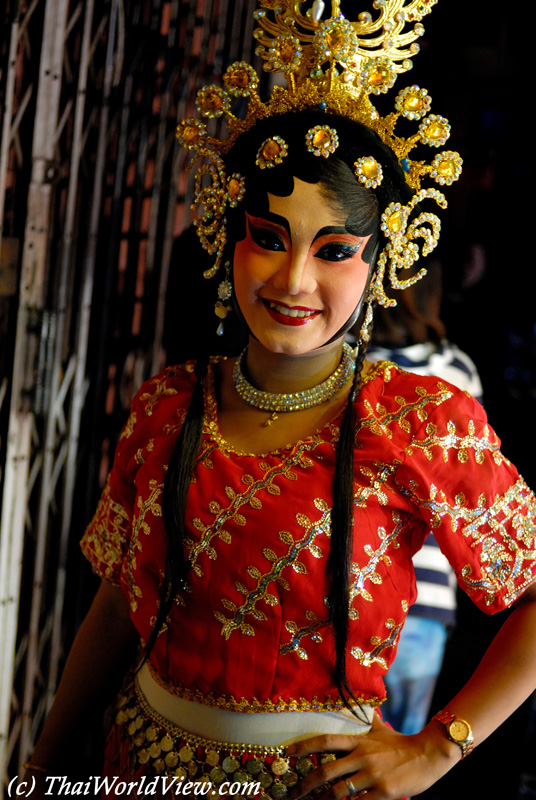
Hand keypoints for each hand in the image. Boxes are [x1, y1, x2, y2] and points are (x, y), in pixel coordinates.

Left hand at [286, 712, 459, 799]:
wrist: (428, 754)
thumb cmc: (402, 743)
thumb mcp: (381, 729)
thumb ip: (368, 722)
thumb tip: (363, 710)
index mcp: (359, 741)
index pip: (326, 741)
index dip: (305, 746)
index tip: (288, 753)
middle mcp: (362, 756)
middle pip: (326, 770)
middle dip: (306, 783)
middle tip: (293, 792)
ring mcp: (372, 774)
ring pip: (339, 790)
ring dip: (323, 799)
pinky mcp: (383, 791)